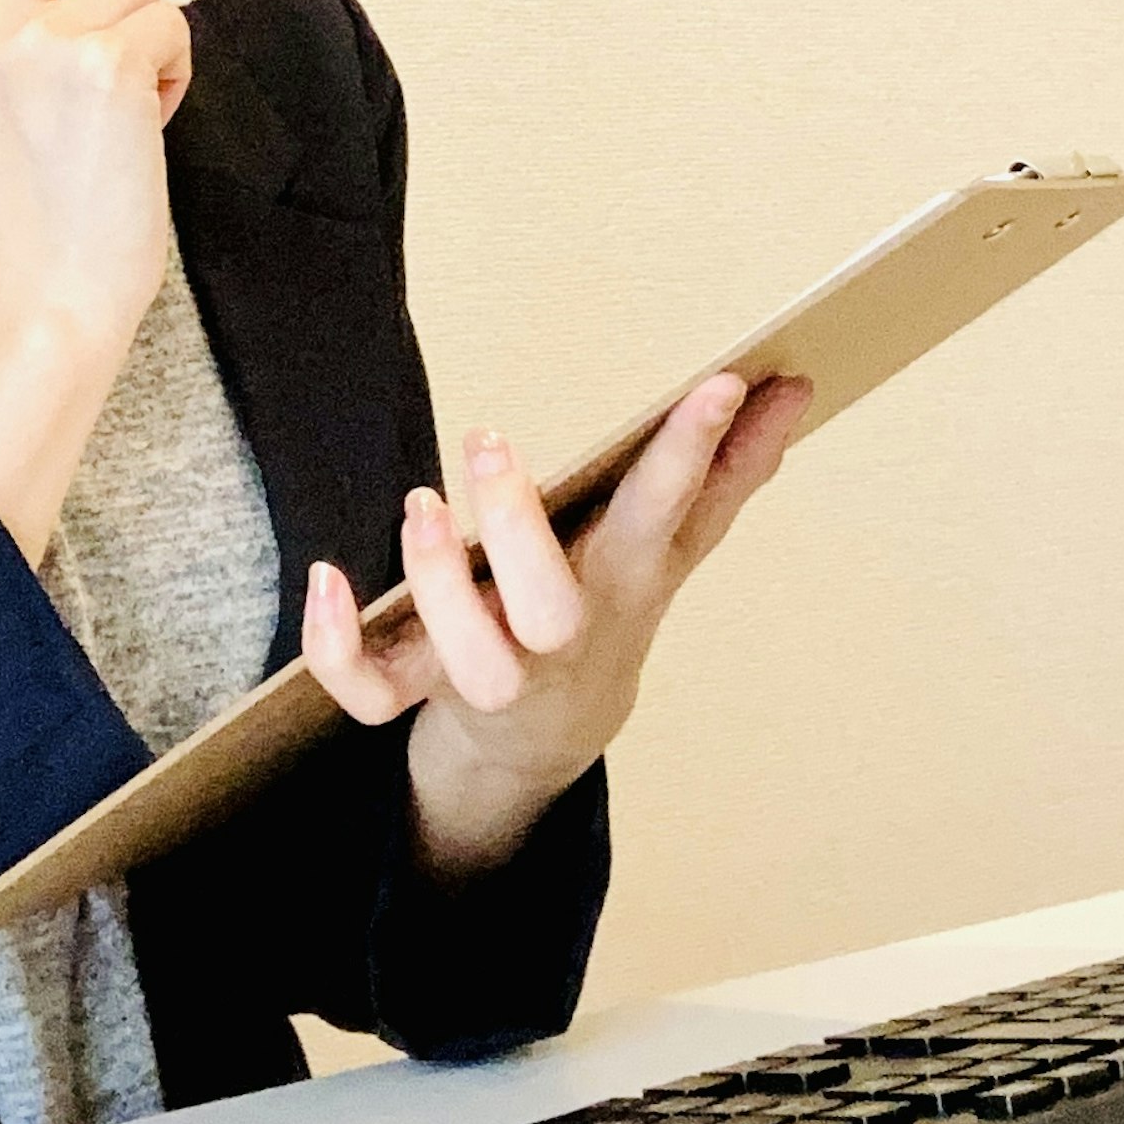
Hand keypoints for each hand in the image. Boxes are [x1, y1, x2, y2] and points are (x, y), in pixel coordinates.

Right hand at [0, 0, 191, 359]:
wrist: (45, 296)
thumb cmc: (29, 206)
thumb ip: (10, 24)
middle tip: (104, 56)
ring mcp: (27, 40)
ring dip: (144, 39)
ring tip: (113, 115)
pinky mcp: (92, 64)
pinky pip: (165, 23)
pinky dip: (172, 75)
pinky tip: (137, 131)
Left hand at [303, 369, 815, 881]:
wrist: (542, 740)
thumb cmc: (603, 614)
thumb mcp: (672, 546)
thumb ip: (729, 469)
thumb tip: (795, 385)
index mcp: (623, 580)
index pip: (669, 514)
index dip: (691, 453)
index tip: (714, 383)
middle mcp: (557, 634)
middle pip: (549, 608)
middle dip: (517, 530)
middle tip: (487, 441)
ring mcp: (488, 673)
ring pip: (465, 661)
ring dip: (437, 585)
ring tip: (421, 504)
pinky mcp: (420, 693)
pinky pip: (371, 694)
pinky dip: (340, 648)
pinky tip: (328, 577)